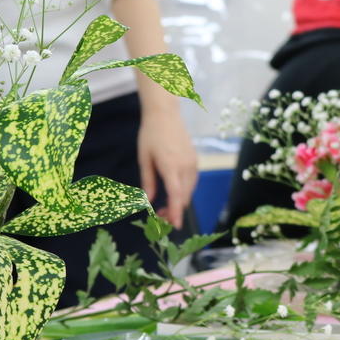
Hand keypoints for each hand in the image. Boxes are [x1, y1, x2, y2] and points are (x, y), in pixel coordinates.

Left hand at [137, 107, 197, 228]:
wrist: (165, 114)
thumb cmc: (150, 135)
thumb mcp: (144, 159)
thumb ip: (148, 181)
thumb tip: (150, 201)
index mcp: (170, 166)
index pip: (176, 195)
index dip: (176, 212)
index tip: (175, 225)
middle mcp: (185, 166)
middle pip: (184, 196)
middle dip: (175, 210)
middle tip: (160, 217)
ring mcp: (193, 163)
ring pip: (189, 190)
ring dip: (180, 201)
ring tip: (165, 207)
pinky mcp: (195, 160)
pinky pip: (192, 181)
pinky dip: (184, 191)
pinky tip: (174, 192)